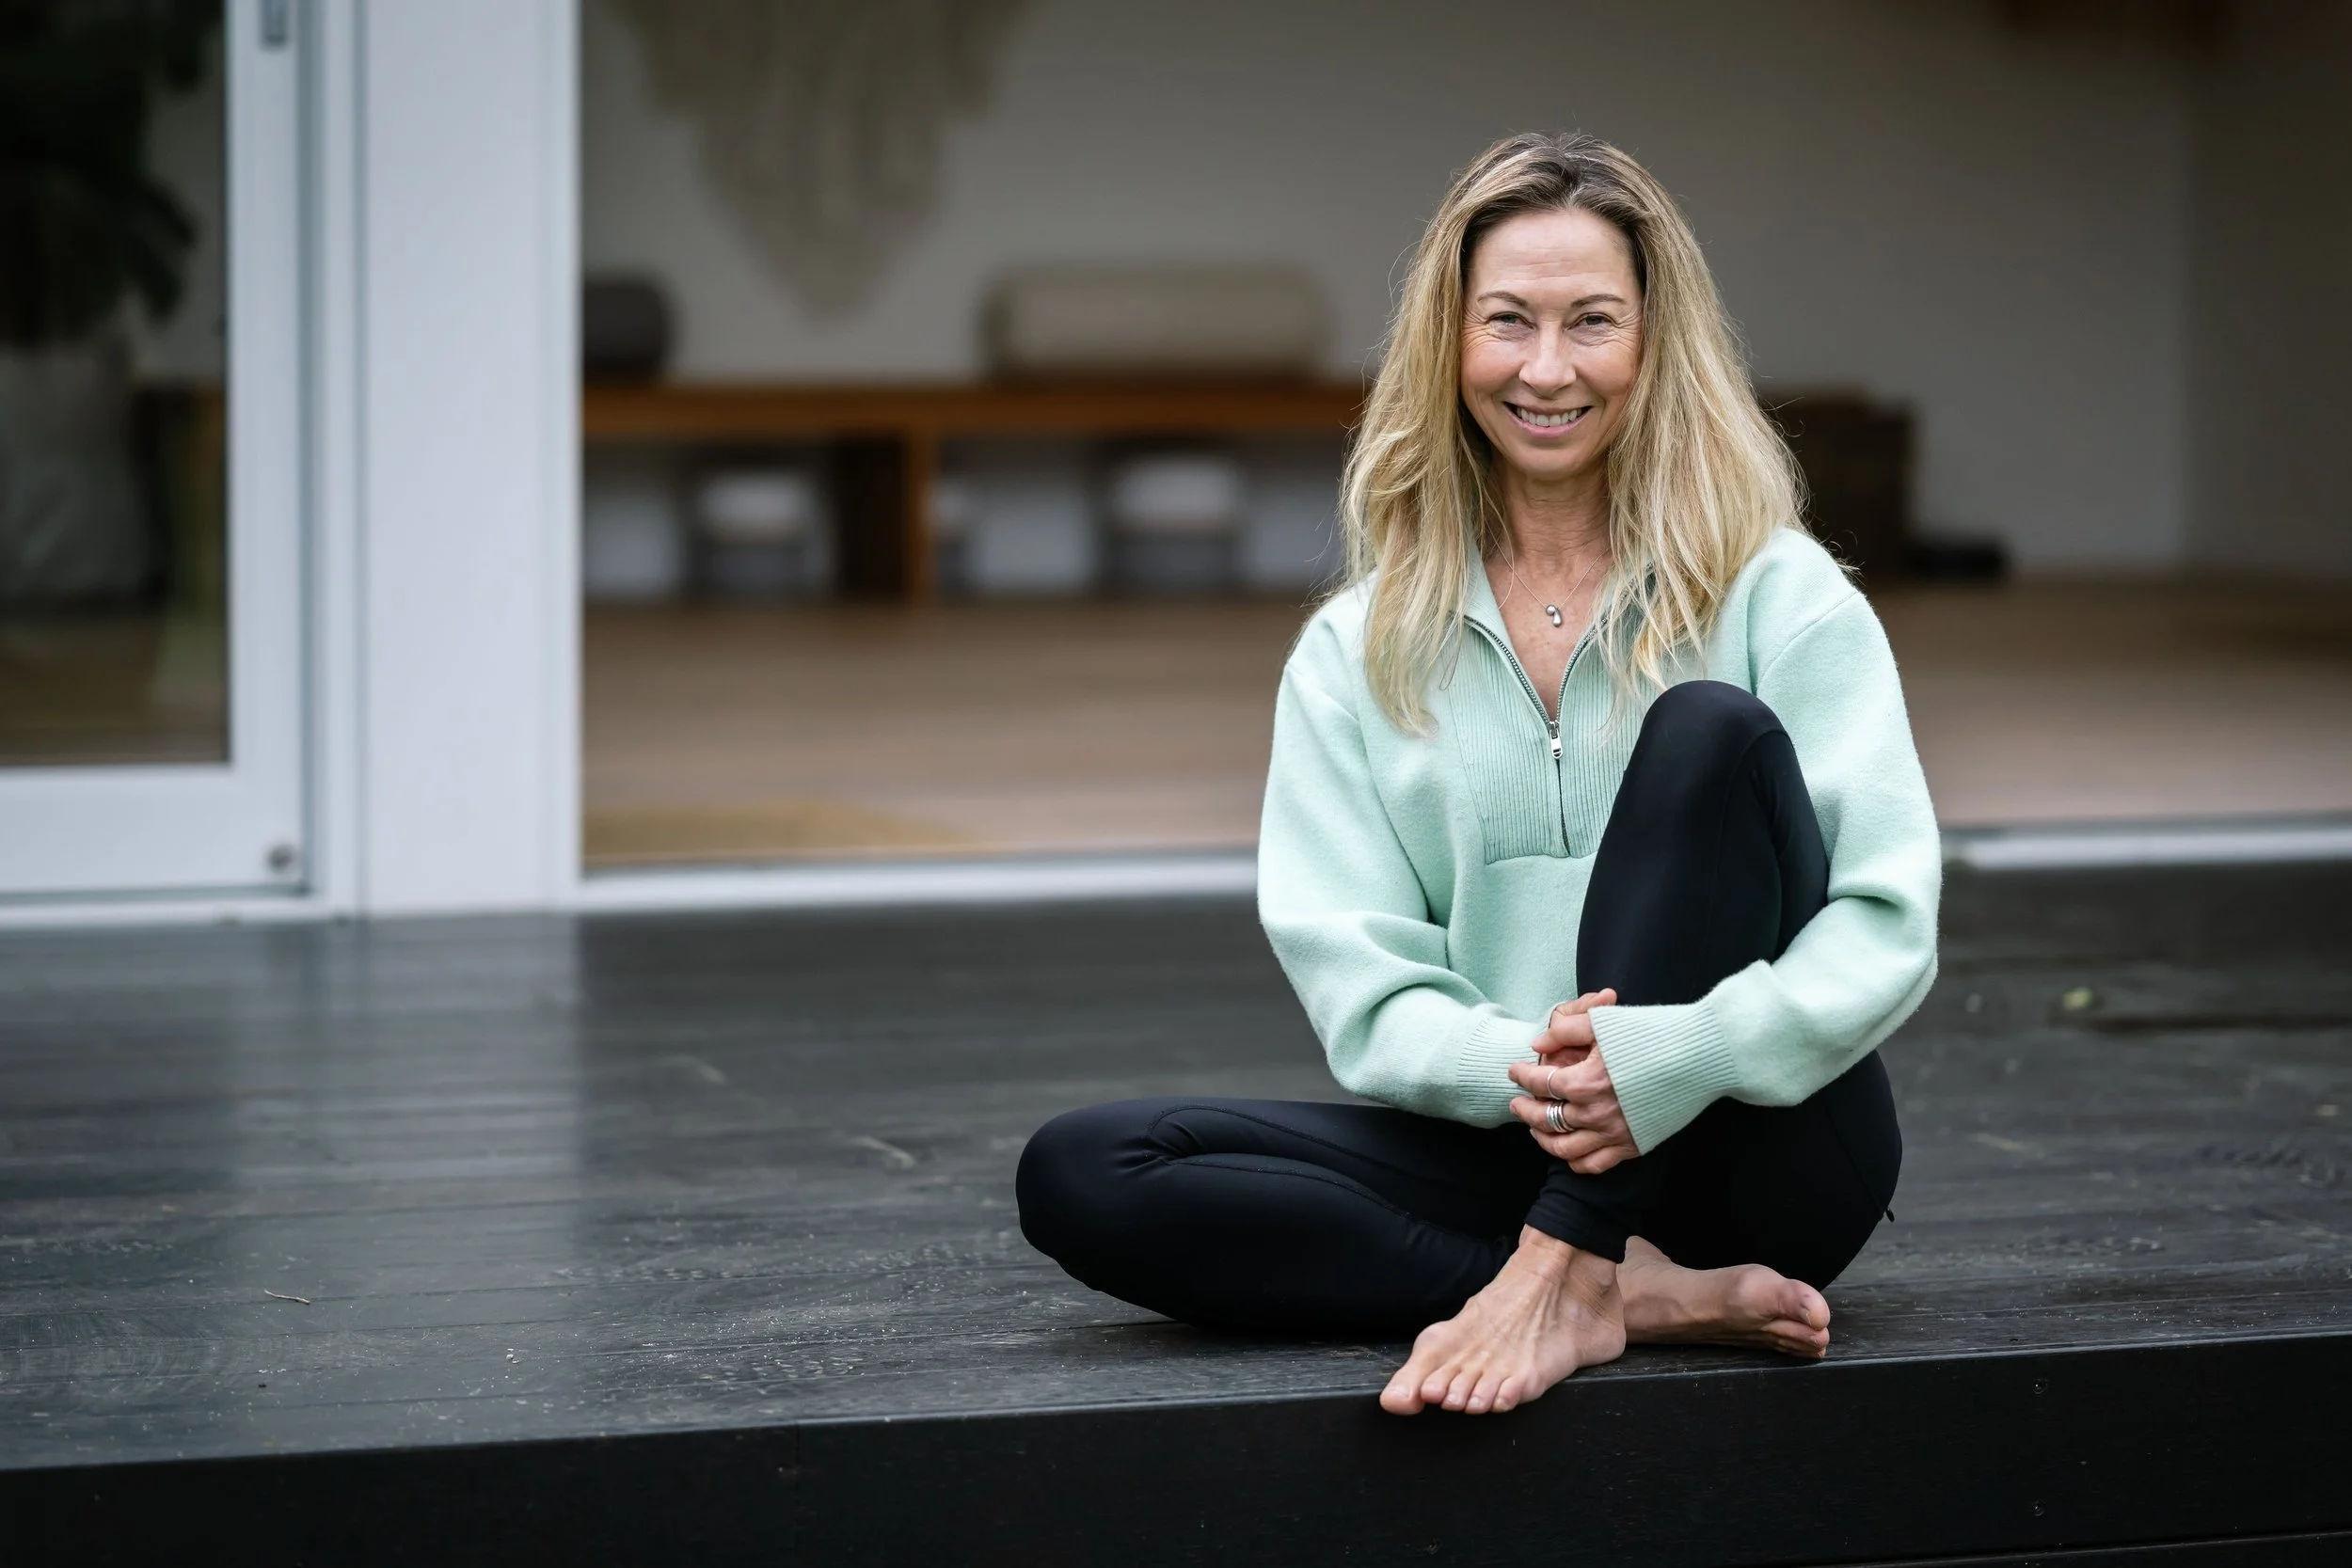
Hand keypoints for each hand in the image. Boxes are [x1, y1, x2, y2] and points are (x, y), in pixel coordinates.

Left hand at [1507, 989, 1636, 1173]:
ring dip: (1543, 1139)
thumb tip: (1538, 1044)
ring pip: (1563, 1149)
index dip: (1521, 1076)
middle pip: (1544, 1119)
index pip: (1539, 1083)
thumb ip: (1566, 1029)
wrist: (1702, 1056)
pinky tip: (1568, 1151)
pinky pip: (1593, 1165)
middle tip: (1517, 1103)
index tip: (1514, 1071)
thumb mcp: (1605, 1021)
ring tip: (1535, 1129)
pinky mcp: (1633, 1146)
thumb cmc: (1654, 1032)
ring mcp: (1614, 1134)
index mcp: (1584, 1081)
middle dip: (1524, 1111)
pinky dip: (1574, 1161)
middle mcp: (1595, 1113)